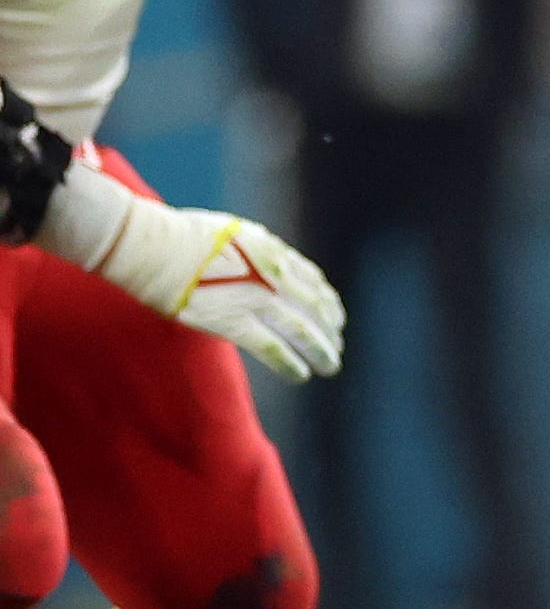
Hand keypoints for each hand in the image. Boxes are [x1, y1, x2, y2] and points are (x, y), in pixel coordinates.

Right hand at [39, 161, 343, 381]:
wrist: (153, 245)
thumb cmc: (183, 236)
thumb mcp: (236, 232)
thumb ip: (259, 248)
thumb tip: (271, 255)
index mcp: (274, 253)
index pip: (314, 283)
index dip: (328, 304)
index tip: (335, 319)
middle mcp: (273, 276)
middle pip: (316, 309)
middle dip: (330, 331)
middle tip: (337, 348)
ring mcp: (255, 299)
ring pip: (302, 331)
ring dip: (320, 351)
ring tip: (329, 366)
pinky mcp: (233, 322)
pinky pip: (273, 349)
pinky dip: (291, 364)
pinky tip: (301, 376)